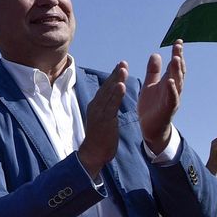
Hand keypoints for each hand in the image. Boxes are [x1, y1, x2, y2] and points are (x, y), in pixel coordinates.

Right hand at [77, 61, 127, 177]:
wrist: (93, 153)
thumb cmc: (100, 139)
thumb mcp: (103, 120)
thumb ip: (106, 109)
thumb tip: (112, 101)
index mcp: (95, 106)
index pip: (105, 89)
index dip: (113, 77)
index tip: (120, 66)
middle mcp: (95, 106)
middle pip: (107, 87)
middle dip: (115, 74)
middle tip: (123, 62)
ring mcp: (99, 112)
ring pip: (109, 93)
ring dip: (116, 80)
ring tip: (123, 68)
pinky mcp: (104, 119)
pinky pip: (111, 104)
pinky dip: (116, 94)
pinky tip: (121, 85)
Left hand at [138, 40, 183, 153]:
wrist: (149, 127)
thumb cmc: (151, 106)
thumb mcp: (150, 85)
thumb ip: (153, 71)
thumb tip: (156, 54)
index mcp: (168, 82)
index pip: (174, 65)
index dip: (177, 54)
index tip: (178, 41)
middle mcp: (173, 88)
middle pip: (178, 71)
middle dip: (179, 58)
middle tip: (178, 46)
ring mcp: (172, 98)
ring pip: (177, 83)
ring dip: (177, 71)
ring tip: (176, 59)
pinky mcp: (168, 108)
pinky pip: (172, 98)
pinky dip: (172, 90)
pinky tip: (170, 81)